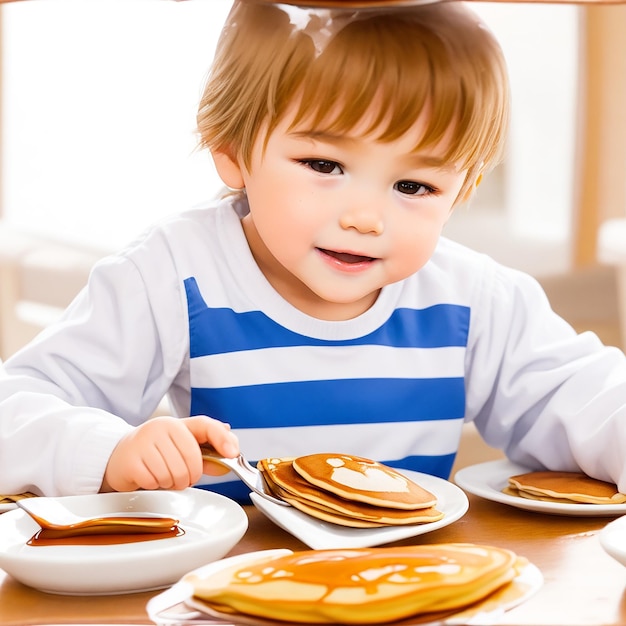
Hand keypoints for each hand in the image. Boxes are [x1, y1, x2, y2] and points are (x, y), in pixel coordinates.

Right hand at [101, 415, 238, 492]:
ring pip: (173, 475)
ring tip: (163, 476)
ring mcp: (144, 442)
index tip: (233, 453)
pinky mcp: (131, 460)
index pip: (205, 426)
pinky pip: (155, 482)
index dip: (222, 439)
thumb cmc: (156, 451)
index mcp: (177, 423)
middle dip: (189, 477)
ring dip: (171, 483)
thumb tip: (231, 453)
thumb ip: (207, 451)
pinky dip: (155, 486)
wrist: (119, 455)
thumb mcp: (181, 447)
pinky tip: (149, 477)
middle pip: (191, 463)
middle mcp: (161, 427)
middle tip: (180, 476)